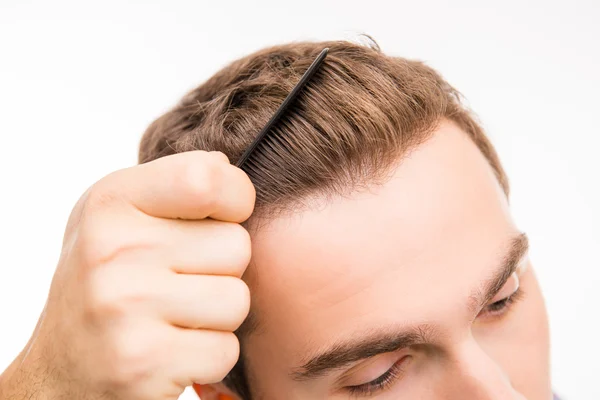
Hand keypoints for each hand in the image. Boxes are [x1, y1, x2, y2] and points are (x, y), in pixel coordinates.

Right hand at [0, 151, 255, 399]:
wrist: (62, 369)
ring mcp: (125, 307)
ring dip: (217, 316)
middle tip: (180, 283)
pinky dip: (208, 356)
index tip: (220, 218)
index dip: (235, 200)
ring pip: (237, 300)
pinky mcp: (143, 362)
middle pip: (237, 245)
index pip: (210, 179)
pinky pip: (225, 350)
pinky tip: (173, 351)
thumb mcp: (119, 219)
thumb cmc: (105, 284)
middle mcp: (113, 250)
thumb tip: (225, 165)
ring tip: (176, 317)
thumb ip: (172, 186)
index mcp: (111, 203)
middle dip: (221, 269)